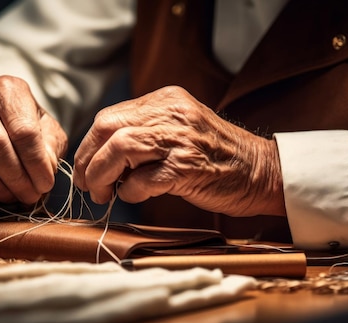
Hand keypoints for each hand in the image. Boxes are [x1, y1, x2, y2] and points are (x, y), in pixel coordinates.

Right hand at [0, 75, 67, 203]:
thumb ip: (50, 148)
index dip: (36, 163)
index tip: (46, 184)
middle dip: (16, 178)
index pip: (23, 131)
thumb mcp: (47, 130)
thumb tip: (44, 171)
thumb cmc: (25, 126)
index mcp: (7, 90)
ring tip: (16, 197)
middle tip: (31, 196)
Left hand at [73, 86, 285, 216]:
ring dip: (103, 176)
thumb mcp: (179, 130)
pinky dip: (131, 191)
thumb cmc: (217, 157)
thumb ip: (144, 134)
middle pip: (108, 129)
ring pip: (120, 149)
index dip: (88, 146)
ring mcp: (181, 139)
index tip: (85, 168)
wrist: (262, 171)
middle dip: (89, 161)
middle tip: (89, 186)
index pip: (109, 117)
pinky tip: (135, 196)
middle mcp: (172, 114)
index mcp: (166, 101)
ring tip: (105, 195)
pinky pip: (144, 179)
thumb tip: (100, 157)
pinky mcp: (189, 167)